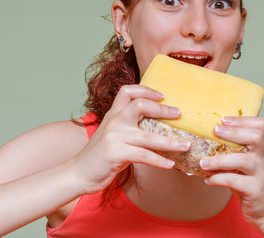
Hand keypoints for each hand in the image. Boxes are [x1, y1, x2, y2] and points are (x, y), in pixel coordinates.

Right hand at [70, 85, 190, 194]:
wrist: (77, 173)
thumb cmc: (99, 156)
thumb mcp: (112, 134)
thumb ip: (127, 127)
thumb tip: (156, 126)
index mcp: (113, 114)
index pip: (127, 91)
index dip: (146, 90)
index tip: (162, 95)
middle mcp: (114, 122)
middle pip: (140, 105)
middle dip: (162, 109)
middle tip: (179, 114)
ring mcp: (114, 137)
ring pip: (148, 136)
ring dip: (170, 141)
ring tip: (186, 145)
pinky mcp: (116, 154)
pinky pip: (144, 156)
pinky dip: (159, 161)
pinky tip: (170, 164)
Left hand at [199, 116, 263, 225]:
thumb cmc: (249, 179)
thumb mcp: (245, 160)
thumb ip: (233, 148)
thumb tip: (204, 134)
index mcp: (261, 147)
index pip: (260, 125)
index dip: (242, 120)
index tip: (224, 119)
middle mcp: (263, 157)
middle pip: (256, 137)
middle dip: (234, 132)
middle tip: (215, 131)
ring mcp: (260, 173)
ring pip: (241, 161)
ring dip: (219, 160)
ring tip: (203, 162)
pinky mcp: (254, 190)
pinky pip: (234, 181)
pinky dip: (217, 179)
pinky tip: (207, 179)